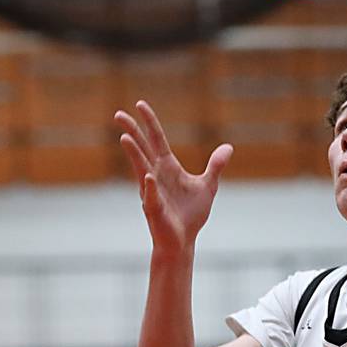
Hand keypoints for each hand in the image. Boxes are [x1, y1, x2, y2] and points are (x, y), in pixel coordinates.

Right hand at [114, 100, 231, 255]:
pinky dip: (151, 188)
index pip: (156, 139)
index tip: (140, 104)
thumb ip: (215, 166)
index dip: (149, 122)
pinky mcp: (155, 209)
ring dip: (134, 154)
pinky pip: (152, 197)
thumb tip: (228, 147)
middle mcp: (156, 175)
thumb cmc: (191, 215)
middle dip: (131, 131)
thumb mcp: (208, 185)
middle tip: (118, 114)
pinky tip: (148, 178)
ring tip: (125, 138)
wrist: (183, 241)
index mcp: (168, 167)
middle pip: (141, 149)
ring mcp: (152, 192)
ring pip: (141, 169)